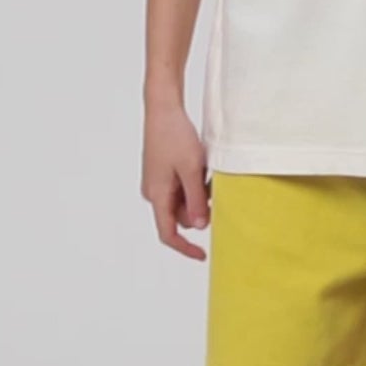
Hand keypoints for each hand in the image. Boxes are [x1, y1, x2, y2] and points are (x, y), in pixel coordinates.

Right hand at [141, 96, 212, 259]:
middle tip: (212, 188)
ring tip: (203, 171)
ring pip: (182, 202)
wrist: (163, 109)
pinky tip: (198, 166)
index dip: (185, 248)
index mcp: (157, 195)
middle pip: (179, 217)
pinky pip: (181, 190)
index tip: (203, 255)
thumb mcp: (192, 170)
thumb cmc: (175, 136)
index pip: (168, 234)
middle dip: (199, 210)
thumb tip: (201, 227)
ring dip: (197, 195)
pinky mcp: (162, 174)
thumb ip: (196, 200)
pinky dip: (193, 185)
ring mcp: (157, 183)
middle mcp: (154, 193)